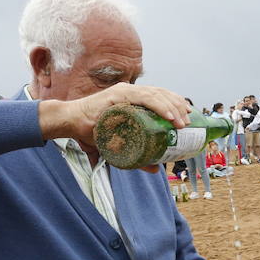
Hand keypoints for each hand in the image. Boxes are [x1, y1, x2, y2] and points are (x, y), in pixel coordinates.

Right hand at [39, 82, 191, 146]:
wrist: (71, 123)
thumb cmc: (93, 131)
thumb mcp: (119, 144)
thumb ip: (136, 156)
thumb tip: (154, 168)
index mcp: (133, 96)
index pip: (160, 95)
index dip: (176, 103)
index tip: (188, 115)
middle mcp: (131, 90)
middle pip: (162, 94)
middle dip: (178, 107)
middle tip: (188, 123)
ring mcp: (125, 91)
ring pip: (157, 95)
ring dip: (173, 108)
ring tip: (181, 123)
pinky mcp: (118, 95)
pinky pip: (144, 98)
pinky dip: (159, 106)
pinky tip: (170, 116)